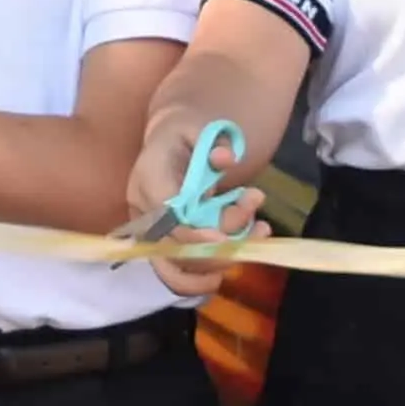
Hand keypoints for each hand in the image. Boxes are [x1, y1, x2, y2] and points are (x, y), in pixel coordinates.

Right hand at [119, 92, 261, 298]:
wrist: (174, 143)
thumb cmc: (188, 135)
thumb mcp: (202, 128)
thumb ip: (216, 142)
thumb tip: (225, 159)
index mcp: (149, 176)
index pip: (166, 215)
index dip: (194, 234)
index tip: (226, 241)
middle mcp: (143, 210)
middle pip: (174, 245)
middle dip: (222, 244)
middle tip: (260, 225)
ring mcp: (152, 232)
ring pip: (179, 265)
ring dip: (223, 260)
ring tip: (259, 235)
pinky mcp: (163, 247)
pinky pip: (179, 275)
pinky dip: (207, 277)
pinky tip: (232, 266)